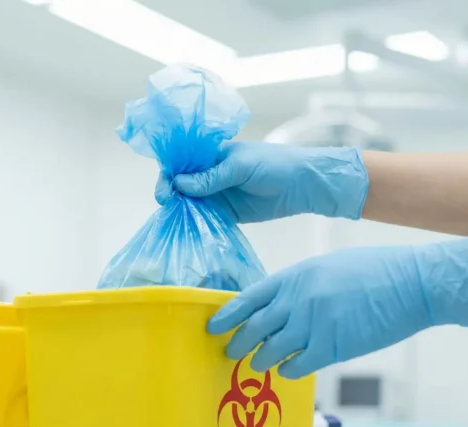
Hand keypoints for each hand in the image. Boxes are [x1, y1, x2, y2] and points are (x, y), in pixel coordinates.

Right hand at [154, 142, 369, 222]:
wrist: (303, 184)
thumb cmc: (274, 164)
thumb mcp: (241, 166)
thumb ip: (211, 177)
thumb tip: (179, 183)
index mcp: (211, 154)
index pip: (182, 161)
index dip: (169, 173)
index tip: (164, 189)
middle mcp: (210, 174)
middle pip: (181, 184)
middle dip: (170, 193)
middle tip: (166, 204)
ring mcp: (218, 195)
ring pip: (191, 202)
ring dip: (181, 210)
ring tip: (173, 219)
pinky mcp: (227, 213)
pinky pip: (206, 218)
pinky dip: (196, 224)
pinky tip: (187, 230)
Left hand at [207, 235, 467, 378]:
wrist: (410, 284)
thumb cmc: (374, 270)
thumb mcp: (327, 267)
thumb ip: (299, 285)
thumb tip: (280, 304)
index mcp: (294, 277)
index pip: (248, 299)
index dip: (227, 315)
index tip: (214, 326)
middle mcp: (297, 302)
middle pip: (253, 329)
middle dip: (237, 343)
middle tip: (230, 351)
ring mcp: (312, 326)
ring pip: (269, 352)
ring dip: (259, 361)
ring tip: (255, 365)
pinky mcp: (332, 348)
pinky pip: (296, 366)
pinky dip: (287, 370)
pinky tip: (286, 370)